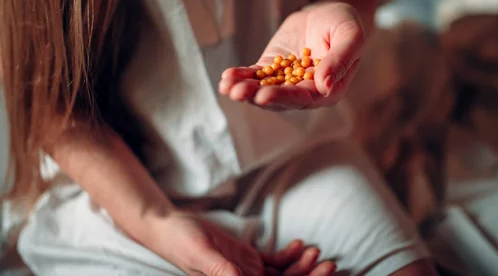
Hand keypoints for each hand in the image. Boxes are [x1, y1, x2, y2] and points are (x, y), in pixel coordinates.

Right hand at [158, 211, 335, 274]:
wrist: (168, 226)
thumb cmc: (181, 240)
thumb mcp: (201, 252)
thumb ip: (220, 270)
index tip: (321, 271)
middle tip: (329, 262)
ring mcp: (246, 274)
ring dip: (302, 267)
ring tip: (315, 250)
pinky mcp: (246, 260)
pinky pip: (273, 264)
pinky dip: (288, 257)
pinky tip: (299, 244)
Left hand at [219, 1, 364, 109]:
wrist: (327, 13)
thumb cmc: (344, 24)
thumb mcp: (351, 35)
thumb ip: (341, 59)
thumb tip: (325, 86)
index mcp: (329, 89)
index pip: (305, 98)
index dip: (284, 98)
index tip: (264, 96)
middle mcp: (306, 91)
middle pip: (280, 98)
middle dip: (258, 96)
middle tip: (239, 93)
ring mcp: (287, 82)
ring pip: (264, 90)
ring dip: (245, 90)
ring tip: (227, 86)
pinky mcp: (271, 70)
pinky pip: (255, 77)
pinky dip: (241, 77)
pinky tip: (226, 78)